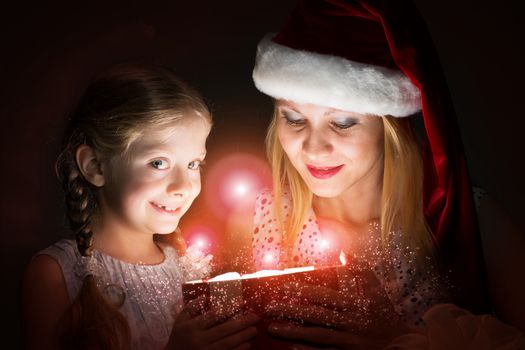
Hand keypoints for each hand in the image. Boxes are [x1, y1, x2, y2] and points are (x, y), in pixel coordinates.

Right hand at [166, 296, 259, 349]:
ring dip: (243, 337)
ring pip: (228, 344)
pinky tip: (247, 345)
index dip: (229, 309)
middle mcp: (200, 340)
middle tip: (255, 317)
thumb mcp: (180, 320)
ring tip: (254, 330)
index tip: (242, 303)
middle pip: (225, 330)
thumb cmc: (178, 337)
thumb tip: (206, 296)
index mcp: (193, 327)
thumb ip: (192, 307)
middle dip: (242, 323)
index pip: (214, 315)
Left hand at [264, 269, 409, 348]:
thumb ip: (360, 270)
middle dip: (290, 311)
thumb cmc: (385, 313)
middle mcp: (347, 322)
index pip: (323, 296)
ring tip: (272, 328)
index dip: (302, 292)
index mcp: (353, 304)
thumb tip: (344, 252)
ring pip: (315, 336)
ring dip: (293, 332)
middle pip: (314, 316)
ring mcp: (346, 340)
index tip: (282, 287)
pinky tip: (291, 348)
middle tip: (269, 308)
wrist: (401, 342)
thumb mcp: (376, 289)